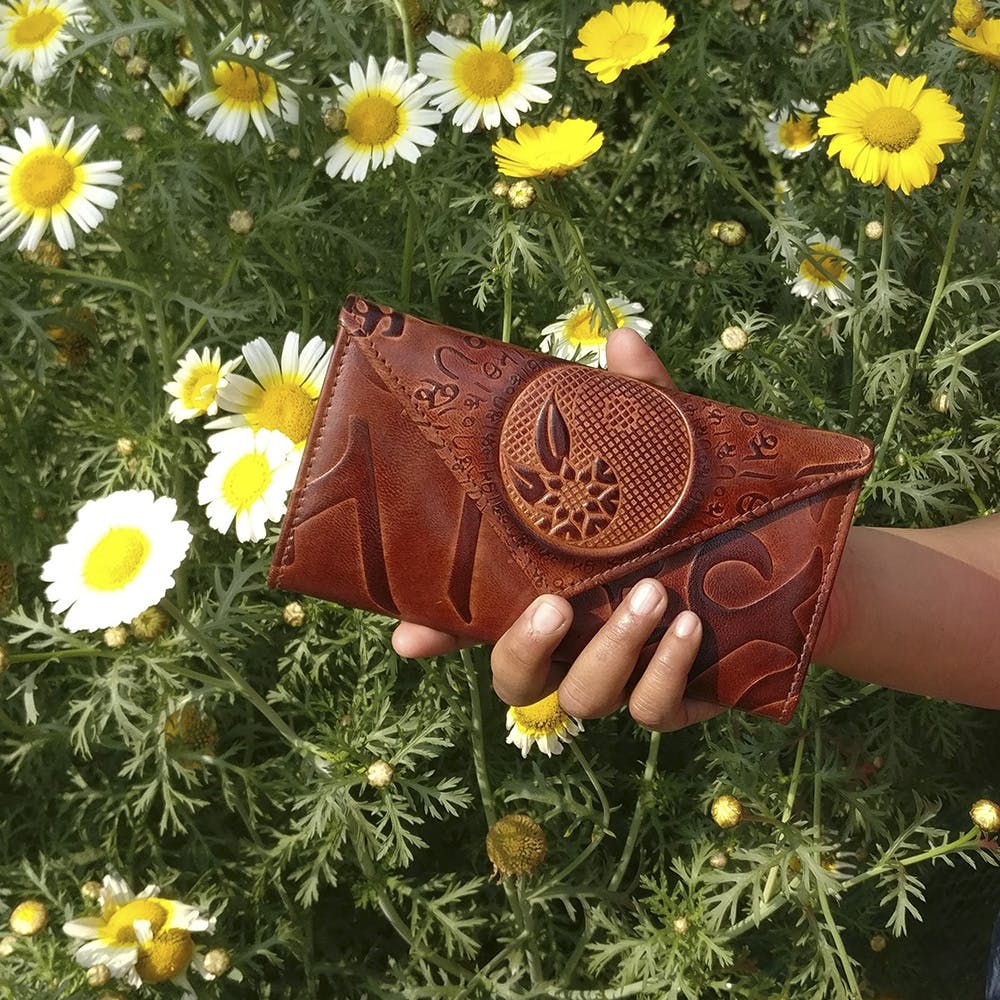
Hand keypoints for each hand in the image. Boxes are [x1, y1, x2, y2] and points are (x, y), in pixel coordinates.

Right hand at [391, 328, 724, 730]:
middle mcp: (576, 644)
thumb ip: (639, 406)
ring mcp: (622, 677)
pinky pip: (654, 711)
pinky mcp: (673, 698)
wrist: (780, 570)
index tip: (409, 637)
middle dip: (524, 652)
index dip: (436, 635)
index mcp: (551, 592)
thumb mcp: (664, 458)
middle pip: (515, 682)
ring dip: (610, 653)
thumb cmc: (695, 512)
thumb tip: (623, 337)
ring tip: (653, 596)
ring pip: (585, 700)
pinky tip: (691, 627)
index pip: (477, 622)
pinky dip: (666, 674)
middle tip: (555, 606)